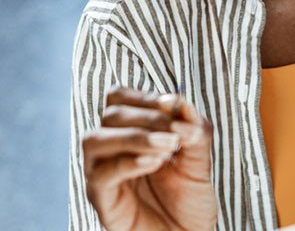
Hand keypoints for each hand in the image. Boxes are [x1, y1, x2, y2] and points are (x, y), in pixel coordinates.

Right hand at [82, 87, 217, 230]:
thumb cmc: (189, 199)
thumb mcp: (199, 159)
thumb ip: (194, 129)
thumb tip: (182, 102)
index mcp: (131, 133)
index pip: (120, 99)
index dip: (146, 96)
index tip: (175, 104)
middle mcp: (111, 150)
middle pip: (110, 114)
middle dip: (148, 117)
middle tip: (177, 133)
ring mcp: (102, 174)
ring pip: (95, 140)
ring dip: (135, 136)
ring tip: (168, 146)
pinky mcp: (101, 199)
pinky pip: (101, 174)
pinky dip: (129, 162)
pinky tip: (155, 163)